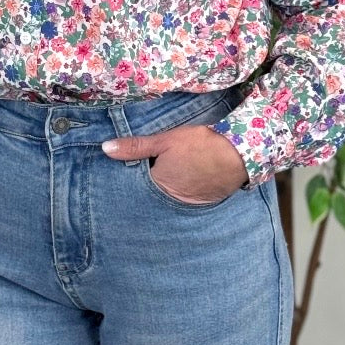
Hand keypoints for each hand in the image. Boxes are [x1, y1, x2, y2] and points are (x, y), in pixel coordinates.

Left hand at [102, 123, 249, 202]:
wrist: (240, 153)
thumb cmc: (200, 144)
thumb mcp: (165, 140)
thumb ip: (135, 147)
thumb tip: (105, 148)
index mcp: (157, 186)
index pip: (136, 186)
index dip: (132, 178)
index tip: (127, 173)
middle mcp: (171, 200)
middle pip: (153, 195)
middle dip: (148, 189)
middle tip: (148, 177)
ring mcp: (190, 204)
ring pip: (170, 198)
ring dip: (167, 191)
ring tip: (168, 178)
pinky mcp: (205, 202)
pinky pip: (188, 200)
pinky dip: (184, 192)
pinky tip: (186, 181)